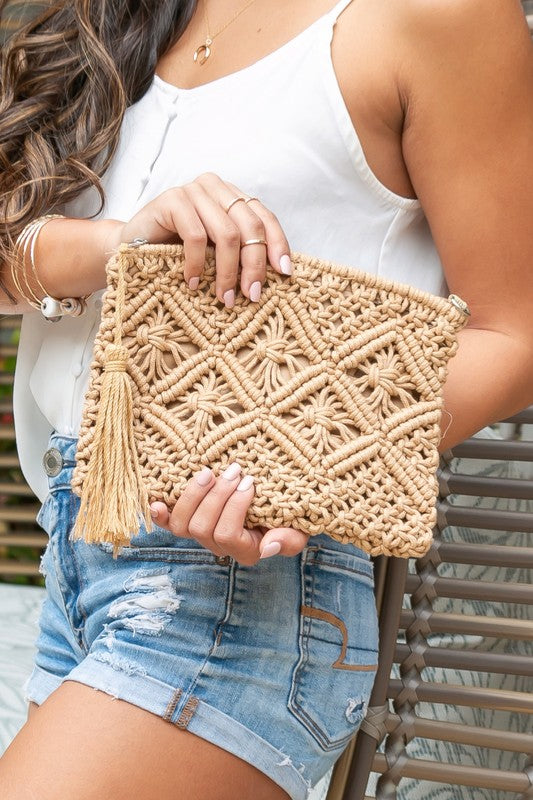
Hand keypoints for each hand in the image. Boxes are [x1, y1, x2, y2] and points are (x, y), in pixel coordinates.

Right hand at [111, 173, 291, 307]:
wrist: (129, 249)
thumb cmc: (176, 254)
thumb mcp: (215, 254)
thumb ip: (239, 253)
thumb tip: (276, 275)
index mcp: (231, 197)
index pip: (265, 217)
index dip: (278, 244)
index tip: (284, 274)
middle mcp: (216, 188)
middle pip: (250, 226)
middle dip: (255, 265)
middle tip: (251, 295)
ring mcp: (193, 191)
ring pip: (227, 233)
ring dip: (228, 271)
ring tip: (225, 297)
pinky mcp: (172, 200)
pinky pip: (196, 236)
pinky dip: (197, 264)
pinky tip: (192, 282)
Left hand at [149, 463, 308, 565]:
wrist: (278, 505)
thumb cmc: (289, 517)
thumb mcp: (298, 529)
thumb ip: (288, 541)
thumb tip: (266, 547)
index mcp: (245, 551)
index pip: (227, 534)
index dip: (234, 507)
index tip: (250, 481)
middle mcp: (219, 546)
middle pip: (200, 527)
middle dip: (216, 495)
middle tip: (234, 469)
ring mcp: (201, 534)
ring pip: (182, 524)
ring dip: (193, 495)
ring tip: (209, 472)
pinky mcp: (190, 520)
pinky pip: (168, 523)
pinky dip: (160, 515)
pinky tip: (155, 503)